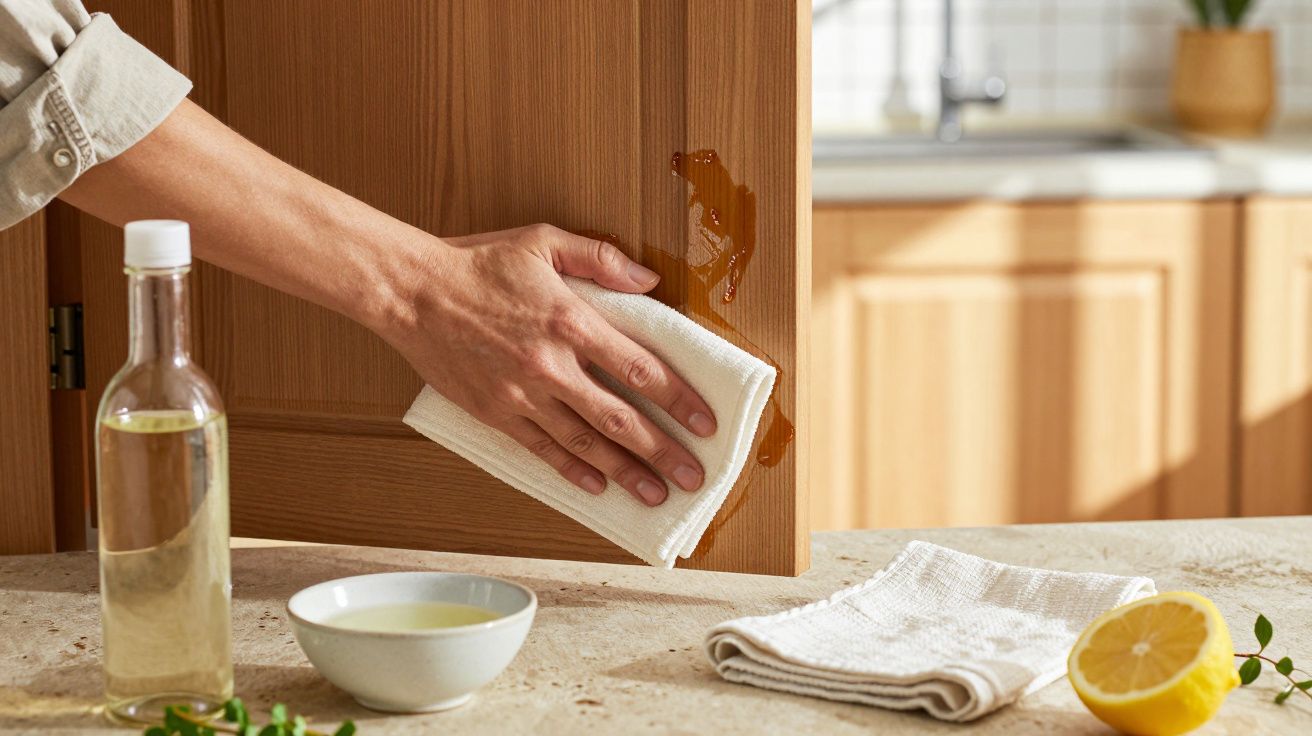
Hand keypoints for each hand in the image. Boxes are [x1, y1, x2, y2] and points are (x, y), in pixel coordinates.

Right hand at [382, 224, 717, 505]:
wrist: (411, 291)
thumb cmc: (478, 263)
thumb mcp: (544, 240)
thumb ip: (601, 259)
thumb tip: (650, 279)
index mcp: (571, 320)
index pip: (639, 367)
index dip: (679, 398)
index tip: (706, 422)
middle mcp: (551, 364)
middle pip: (619, 417)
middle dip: (662, 450)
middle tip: (694, 476)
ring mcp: (521, 394)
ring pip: (584, 442)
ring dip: (624, 471)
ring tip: (655, 494)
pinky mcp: (495, 413)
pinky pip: (540, 449)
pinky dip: (571, 470)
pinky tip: (596, 485)